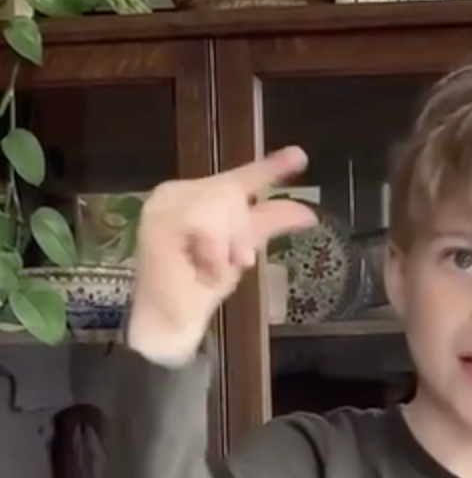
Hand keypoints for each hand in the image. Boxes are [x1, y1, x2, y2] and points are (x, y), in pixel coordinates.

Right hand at [128, 146, 315, 363]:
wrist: (171, 321)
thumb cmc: (200, 287)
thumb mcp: (240, 249)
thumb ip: (268, 225)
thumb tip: (309, 213)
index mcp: (199, 195)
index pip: (241, 178)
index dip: (271, 168)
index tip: (300, 156)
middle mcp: (178, 192)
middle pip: (231, 192)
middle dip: (240, 231)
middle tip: (239, 260)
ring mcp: (164, 204)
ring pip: (218, 204)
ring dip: (226, 243)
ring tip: (216, 267)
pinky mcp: (157, 222)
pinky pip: (204, 225)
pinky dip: (212, 251)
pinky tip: (205, 267)